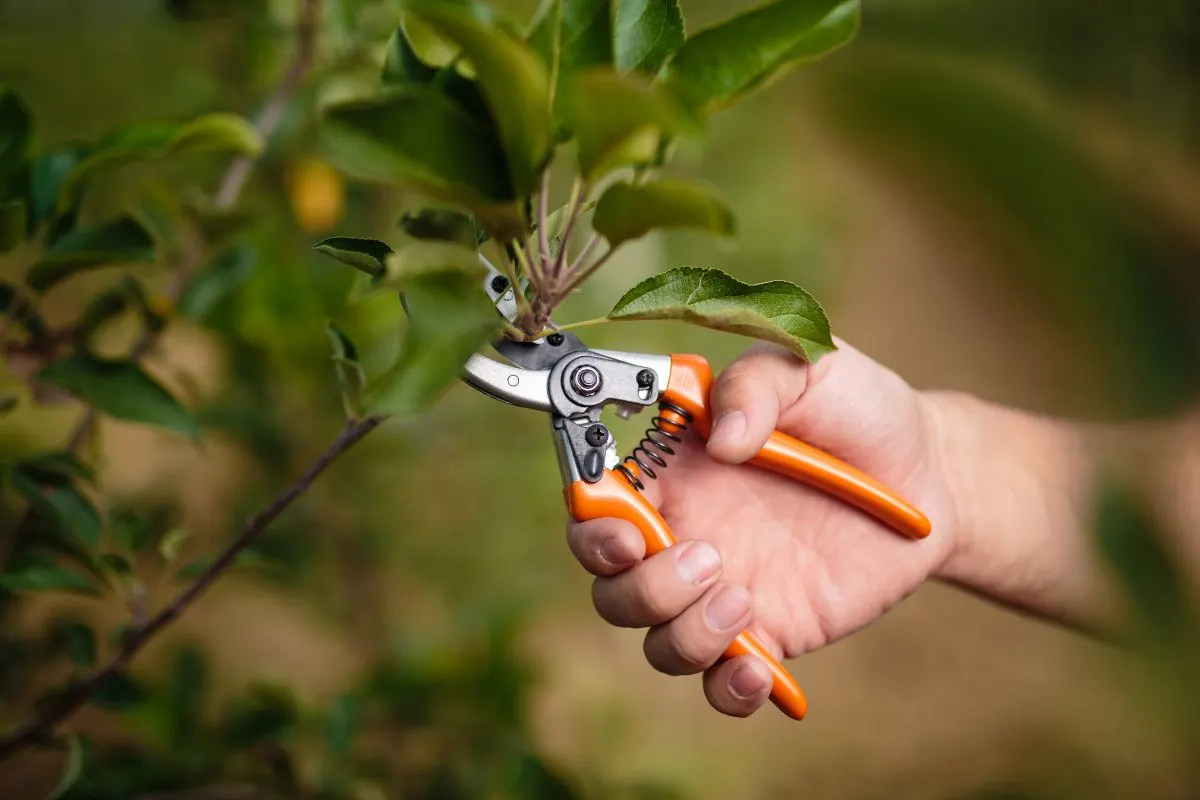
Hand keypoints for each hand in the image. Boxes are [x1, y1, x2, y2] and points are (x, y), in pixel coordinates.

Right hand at [566, 339, 958, 716]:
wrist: (930, 474)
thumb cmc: (859, 411)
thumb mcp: (810, 367)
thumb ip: (758, 384)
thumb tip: (722, 436)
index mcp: (673, 468)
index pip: (596, 502)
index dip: (590, 520)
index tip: (621, 525)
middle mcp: (685, 532)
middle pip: (611, 584)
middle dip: (638, 585)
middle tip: (704, 557)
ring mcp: (722, 589)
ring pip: (657, 640)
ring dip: (683, 631)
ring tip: (744, 598)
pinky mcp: (768, 634)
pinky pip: (721, 684)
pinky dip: (727, 690)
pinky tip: (761, 669)